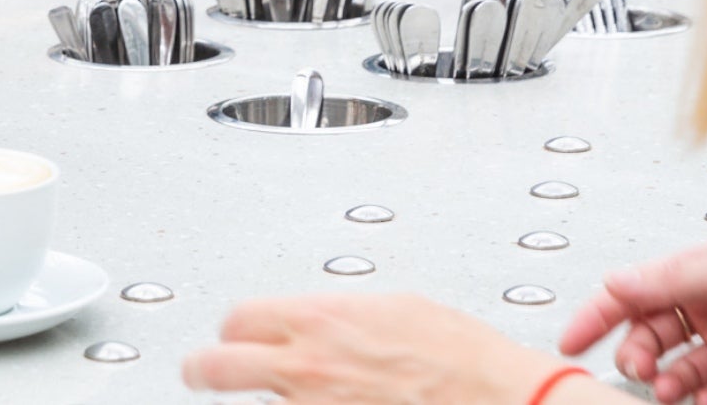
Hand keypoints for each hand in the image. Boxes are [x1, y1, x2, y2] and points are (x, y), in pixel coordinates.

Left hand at [182, 295, 560, 402]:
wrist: (505, 400)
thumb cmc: (467, 360)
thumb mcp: (397, 310)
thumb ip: (343, 315)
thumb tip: (321, 319)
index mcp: (322, 321)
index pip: (238, 319)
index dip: (231, 332)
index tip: (230, 339)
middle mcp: (308, 366)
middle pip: (215, 366)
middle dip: (204, 370)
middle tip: (201, 373)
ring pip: (255, 403)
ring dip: (260, 398)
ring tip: (267, 392)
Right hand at [559, 238, 706, 404]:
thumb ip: (669, 279)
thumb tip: (617, 282)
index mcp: (696, 276)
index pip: (633, 295)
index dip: (598, 316)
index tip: (571, 342)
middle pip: (654, 338)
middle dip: (639, 355)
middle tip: (639, 369)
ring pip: (684, 370)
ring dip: (671, 382)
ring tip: (672, 389)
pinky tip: (704, 401)